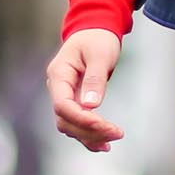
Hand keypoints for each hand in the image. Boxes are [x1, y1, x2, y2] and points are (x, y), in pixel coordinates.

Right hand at [48, 29, 126, 150]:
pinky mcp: (75, 101)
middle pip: (65, 120)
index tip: (104, 125)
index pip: (62, 105)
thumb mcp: (99, 54)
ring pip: (70, 125)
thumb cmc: (97, 38)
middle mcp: (58, 88)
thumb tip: (91, 105)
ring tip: (113, 140)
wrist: (95, 30)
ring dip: (90, 136)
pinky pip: (77, 123)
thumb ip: (95, 79)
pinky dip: (89, 135)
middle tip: (116, 132)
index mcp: (59, 74)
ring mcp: (65, 95)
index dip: (82, 119)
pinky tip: (104, 144)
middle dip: (89, 130)